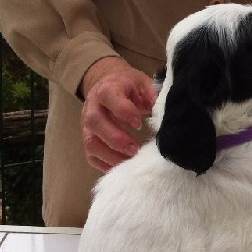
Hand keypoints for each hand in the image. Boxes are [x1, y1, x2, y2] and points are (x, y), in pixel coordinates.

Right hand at [80, 56, 157, 172]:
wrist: (106, 84)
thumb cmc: (128, 86)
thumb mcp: (142, 83)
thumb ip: (153, 94)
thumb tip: (163, 109)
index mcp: (107, 89)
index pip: (109, 98)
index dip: (124, 111)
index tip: (140, 124)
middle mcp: (92, 107)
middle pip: (95, 122)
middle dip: (116, 138)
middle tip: (136, 150)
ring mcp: (87, 125)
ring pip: (90, 142)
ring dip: (110, 155)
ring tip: (131, 162)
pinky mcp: (88, 139)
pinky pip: (91, 156)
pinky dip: (106, 165)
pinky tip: (123, 168)